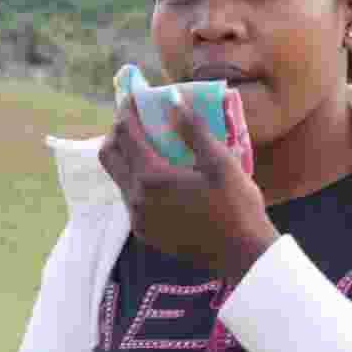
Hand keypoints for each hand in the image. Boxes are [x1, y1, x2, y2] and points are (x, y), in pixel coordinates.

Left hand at [98, 94, 279, 282]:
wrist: (242, 255)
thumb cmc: (237, 204)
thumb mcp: (220, 161)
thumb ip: (192, 129)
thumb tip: (173, 100)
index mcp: (152, 177)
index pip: (125, 133)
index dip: (127, 110)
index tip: (134, 96)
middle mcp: (137, 199)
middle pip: (108, 155)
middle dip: (118, 132)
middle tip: (137, 121)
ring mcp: (139, 219)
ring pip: (118, 178)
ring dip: (127, 157)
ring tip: (151, 146)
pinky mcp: (145, 233)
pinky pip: (130, 199)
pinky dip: (137, 180)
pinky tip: (161, 176)